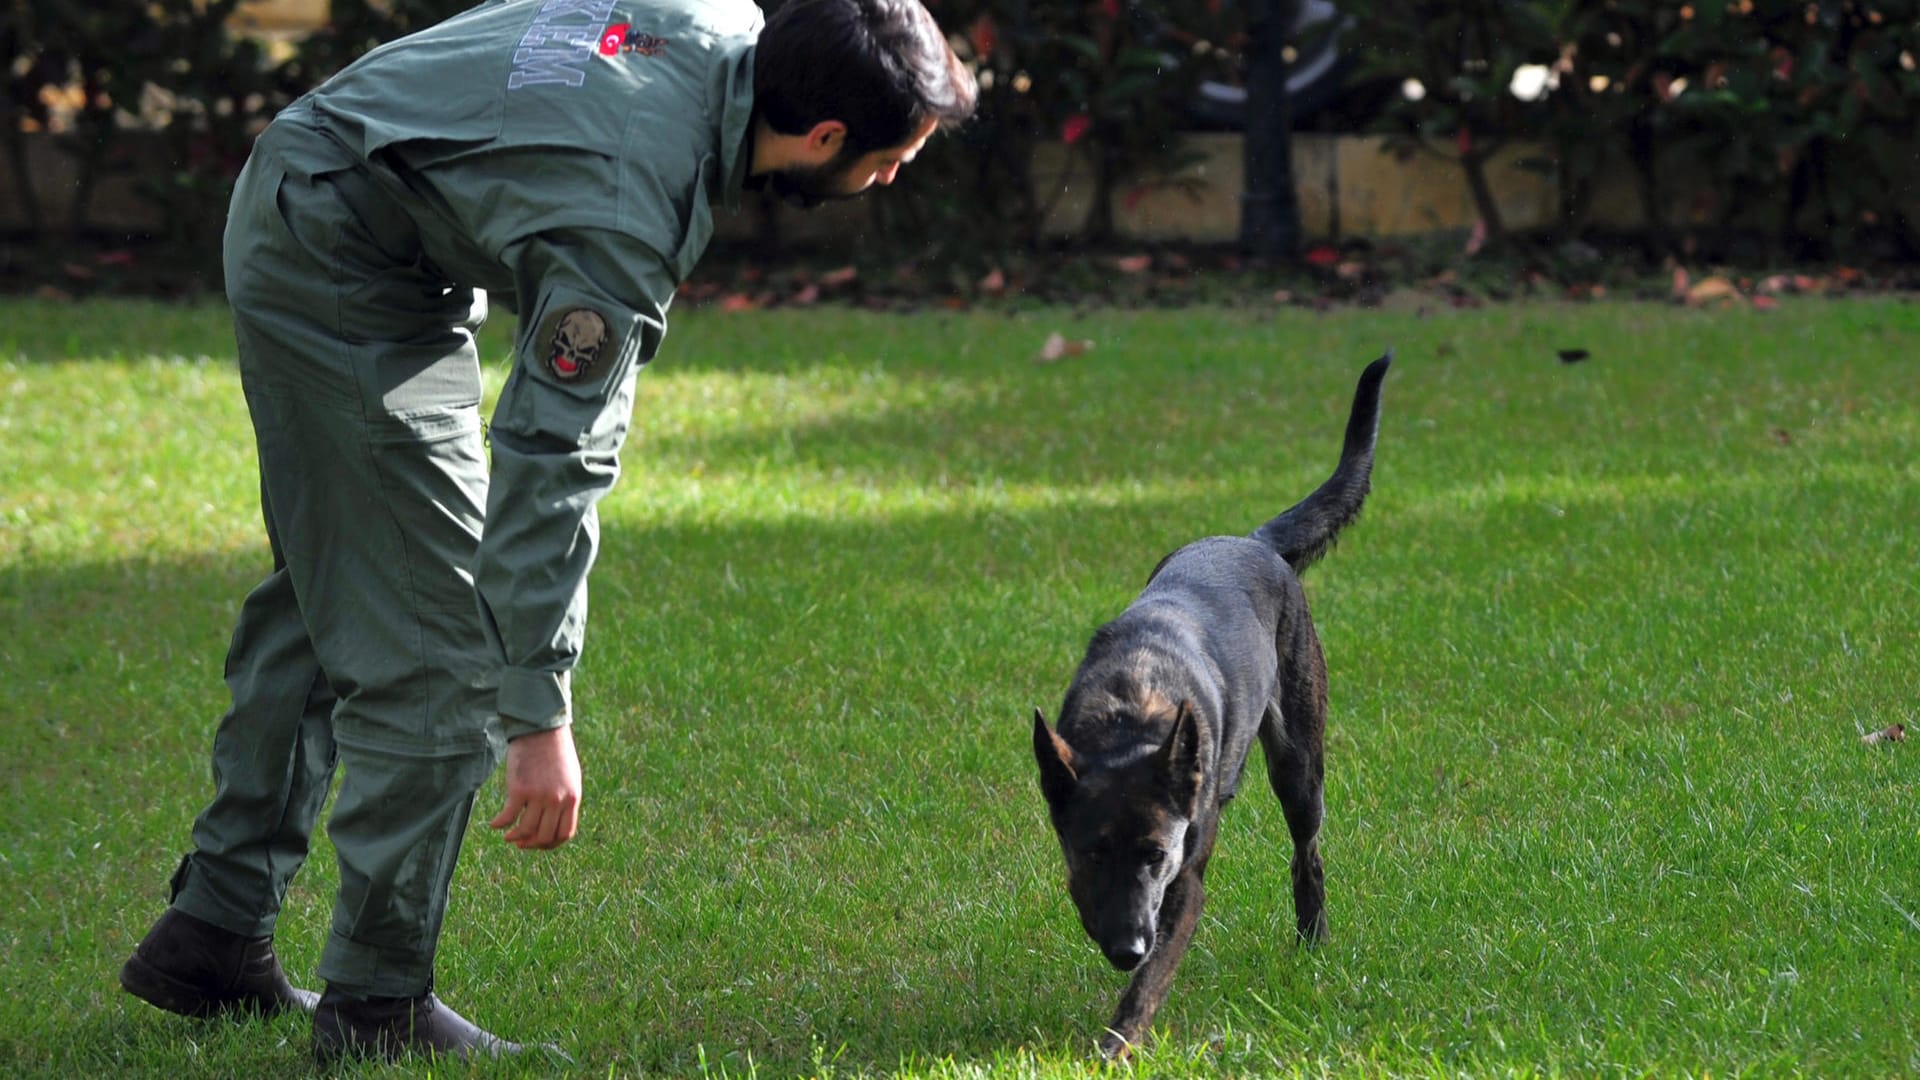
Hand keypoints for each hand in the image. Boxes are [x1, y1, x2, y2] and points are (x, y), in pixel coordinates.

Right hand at [489, 725, 581, 849]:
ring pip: (526, 830)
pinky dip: (500, 824)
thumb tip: (553, 821)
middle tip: (520, 843)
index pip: (565, 834)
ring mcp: (539, 796)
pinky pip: (508, 816)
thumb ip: (565, 799)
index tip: (539, 844)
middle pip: (544, 836)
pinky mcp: (520, 789)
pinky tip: (494, 824)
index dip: (550, 844)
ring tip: (508, 836)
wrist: (542, 730)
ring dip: (515, 837)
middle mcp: (557, 800)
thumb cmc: (555, 753)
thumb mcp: (570, 778)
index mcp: (572, 798)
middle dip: (531, 844)